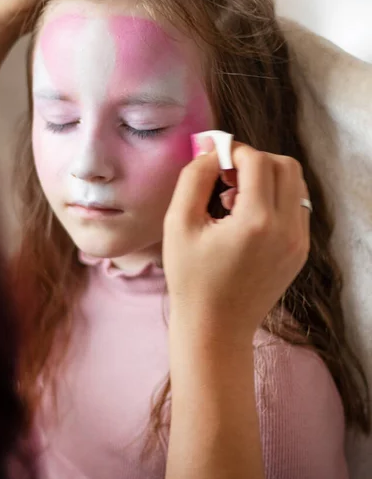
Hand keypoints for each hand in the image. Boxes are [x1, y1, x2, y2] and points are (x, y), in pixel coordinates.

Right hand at [163, 142, 309, 346]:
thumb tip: (211, 150)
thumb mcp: (178, 224)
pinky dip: (275, 199)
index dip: (234, 152)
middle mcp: (287, 229)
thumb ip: (193, 178)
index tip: (214, 160)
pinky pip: (296, 206)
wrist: (216, 328)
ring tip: (235, 199)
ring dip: (267, 178)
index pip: (258, 161)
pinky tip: (247, 217)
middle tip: (226, 178)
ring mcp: (298, 242)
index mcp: (257, 222)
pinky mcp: (299, 251)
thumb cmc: (191, 279)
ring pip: (295, 184)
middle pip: (285, 166)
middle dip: (254, 161)